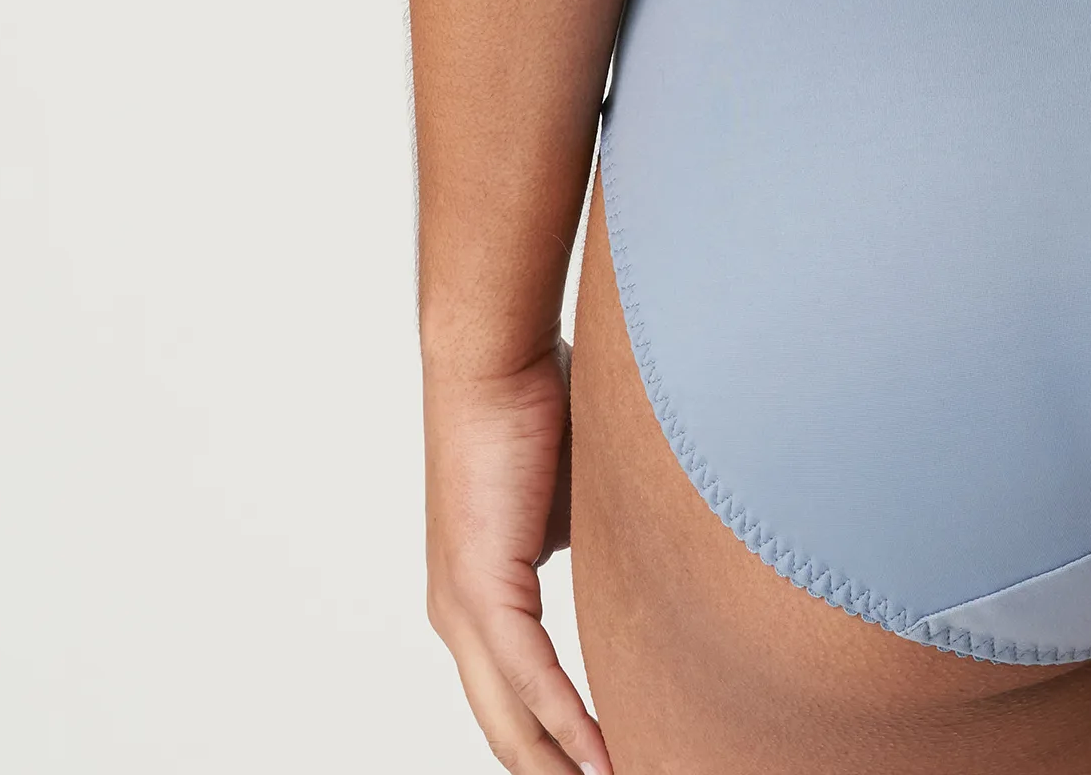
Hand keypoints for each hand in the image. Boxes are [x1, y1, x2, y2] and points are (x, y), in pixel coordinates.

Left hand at [424, 341, 611, 773]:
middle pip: (507, 727)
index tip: (608, 763)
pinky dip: (568, 721)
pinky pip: (530, 676)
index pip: (515, 694)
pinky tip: (599, 756)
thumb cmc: (535, 405)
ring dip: (563, 763)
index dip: (557, 739)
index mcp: (475, 597)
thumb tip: (633, 565)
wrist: (492, 358)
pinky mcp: (482, 587)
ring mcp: (462, 607)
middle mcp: (457, 615)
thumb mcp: (574, 498)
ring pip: (513, 717)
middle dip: (555, 770)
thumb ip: (590, 547)